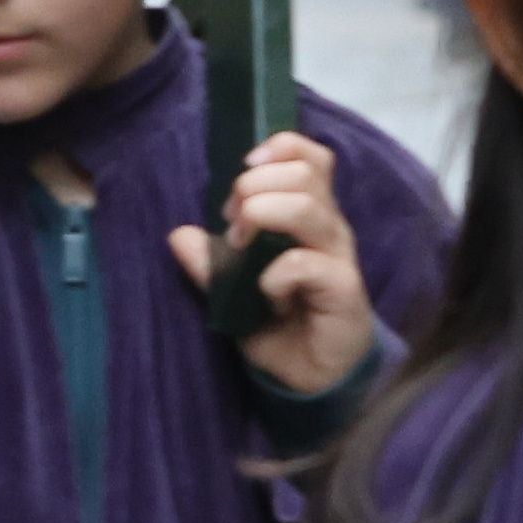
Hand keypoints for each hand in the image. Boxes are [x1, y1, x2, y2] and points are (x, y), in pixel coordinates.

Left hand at [168, 130, 375, 400]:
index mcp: (310, 213)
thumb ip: (209, 261)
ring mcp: (339, 258)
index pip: (311, 157)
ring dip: (261, 217)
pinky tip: (267, 294)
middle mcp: (329, 228)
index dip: (279, 148)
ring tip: (241, 247)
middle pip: (304, 174)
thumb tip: (179, 235)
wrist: (308, 375)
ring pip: (306, 208)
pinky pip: (304, 263)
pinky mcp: (343, 290)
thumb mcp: (231, 287)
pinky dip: (274, 274)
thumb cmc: (275, 320)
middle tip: (232, 222)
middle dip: (254, 187)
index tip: (243, 169)